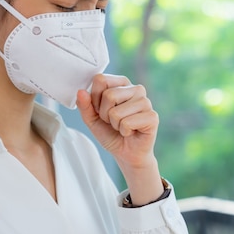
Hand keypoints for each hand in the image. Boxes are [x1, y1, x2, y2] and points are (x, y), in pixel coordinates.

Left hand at [77, 74, 163, 204]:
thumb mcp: (92, 119)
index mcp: (121, 83)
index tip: (101, 110)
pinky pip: (127, 123)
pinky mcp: (152, 116)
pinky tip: (131, 132)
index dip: (95, 98)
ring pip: (116, 112)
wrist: (126, 153)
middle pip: (109, 95)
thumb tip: (80, 92)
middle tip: (113, 121)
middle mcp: (136, 88)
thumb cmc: (111, 133)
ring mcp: (146, 102)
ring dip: (115, 124)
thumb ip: (84, 105)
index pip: (100, 79)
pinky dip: (124, 131)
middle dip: (105, 114)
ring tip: (122, 126)